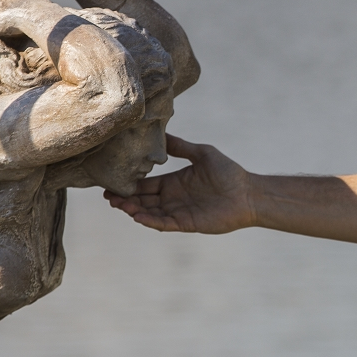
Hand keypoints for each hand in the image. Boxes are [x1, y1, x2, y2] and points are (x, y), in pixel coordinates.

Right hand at [104, 136, 254, 233]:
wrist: (248, 193)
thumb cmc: (229, 173)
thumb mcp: (202, 154)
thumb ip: (181, 147)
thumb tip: (161, 132)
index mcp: (174, 182)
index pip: (146, 184)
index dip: (130, 184)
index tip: (111, 181)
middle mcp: (173, 198)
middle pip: (143, 200)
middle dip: (125, 198)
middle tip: (107, 196)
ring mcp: (179, 212)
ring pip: (150, 212)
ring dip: (134, 209)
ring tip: (119, 204)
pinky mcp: (187, 223)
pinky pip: (164, 223)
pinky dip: (151, 220)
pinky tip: (138, 216)